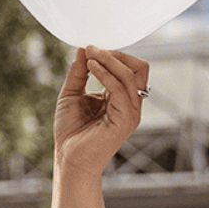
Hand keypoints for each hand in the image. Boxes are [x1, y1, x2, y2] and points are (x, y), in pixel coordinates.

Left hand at [54, 46, 148, 178]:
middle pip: (139, 68)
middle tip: (93, 49)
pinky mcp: (126, 121)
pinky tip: (91, 67)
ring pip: (132, 75)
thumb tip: (83, 48)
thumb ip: (79, 72)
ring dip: (110, 60)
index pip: (129, 67)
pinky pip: (121, 90)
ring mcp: (131, 113)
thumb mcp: (71, 93)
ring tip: (90, 55)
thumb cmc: (71, 131)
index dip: (111, 54)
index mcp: (121, 97)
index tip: (89, 48)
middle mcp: (131, 104)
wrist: (68, 159)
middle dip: (116, 54)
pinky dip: (106, 74)